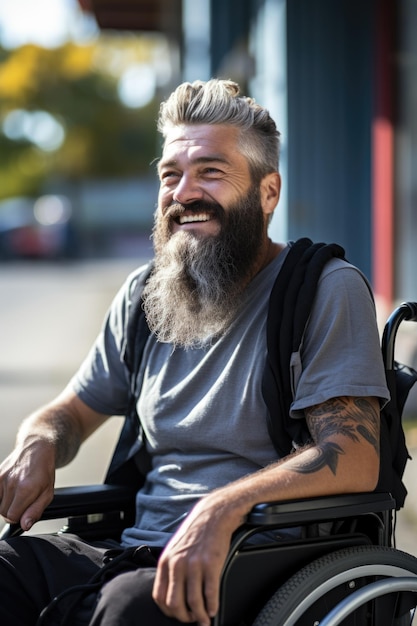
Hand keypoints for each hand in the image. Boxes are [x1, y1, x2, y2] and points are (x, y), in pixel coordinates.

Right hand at [0, 439, 54, 530]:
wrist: (36, 449)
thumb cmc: (44, 472)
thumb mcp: (47, 493)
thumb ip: (35, 511)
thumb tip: (24, 526)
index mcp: (26, 489)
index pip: (13, 518)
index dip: (20, 517)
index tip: (26, 510)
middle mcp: (12, 483)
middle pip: (4, 513)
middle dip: (13, 511)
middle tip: (23, 501)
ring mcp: (2, 478)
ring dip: (6, 504)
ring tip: (18, 494)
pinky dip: (1, 497)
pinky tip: (10, 490)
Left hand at [153, 492, 242, 624]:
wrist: (213, 515)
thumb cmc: (195, 533)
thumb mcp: (175, 549)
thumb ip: (170, 569)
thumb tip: (171, 594)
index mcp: (166, 561)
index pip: (159, 596)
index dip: (168, 611)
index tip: (177, 615)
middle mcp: (177, 564)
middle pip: (175, 603)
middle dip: (184, 617)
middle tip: (192, 620)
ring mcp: (194, 564)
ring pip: (194, 602)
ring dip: (200, 616)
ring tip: (204, 619)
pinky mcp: (211, 564)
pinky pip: (210, 593)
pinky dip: (212, 606)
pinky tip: (213, 609)